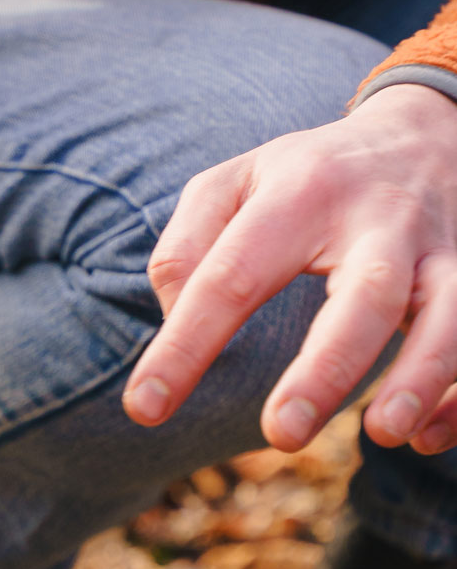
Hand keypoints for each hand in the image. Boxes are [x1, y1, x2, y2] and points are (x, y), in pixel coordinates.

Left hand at [123, 83, 456, 453]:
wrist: (425, 131)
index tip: (144, 408)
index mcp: (301, 195)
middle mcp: (381, 221)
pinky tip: (424, 437)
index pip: (231, 275)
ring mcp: (444, 251)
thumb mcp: (233, 183)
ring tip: (385, 434)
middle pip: (367, 295)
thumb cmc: (307, 176)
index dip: (184, 345)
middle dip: (327, 368)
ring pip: (454, 314)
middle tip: (280, 433)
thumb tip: (177, 323)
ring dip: (424, 375)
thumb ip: (186, 249)